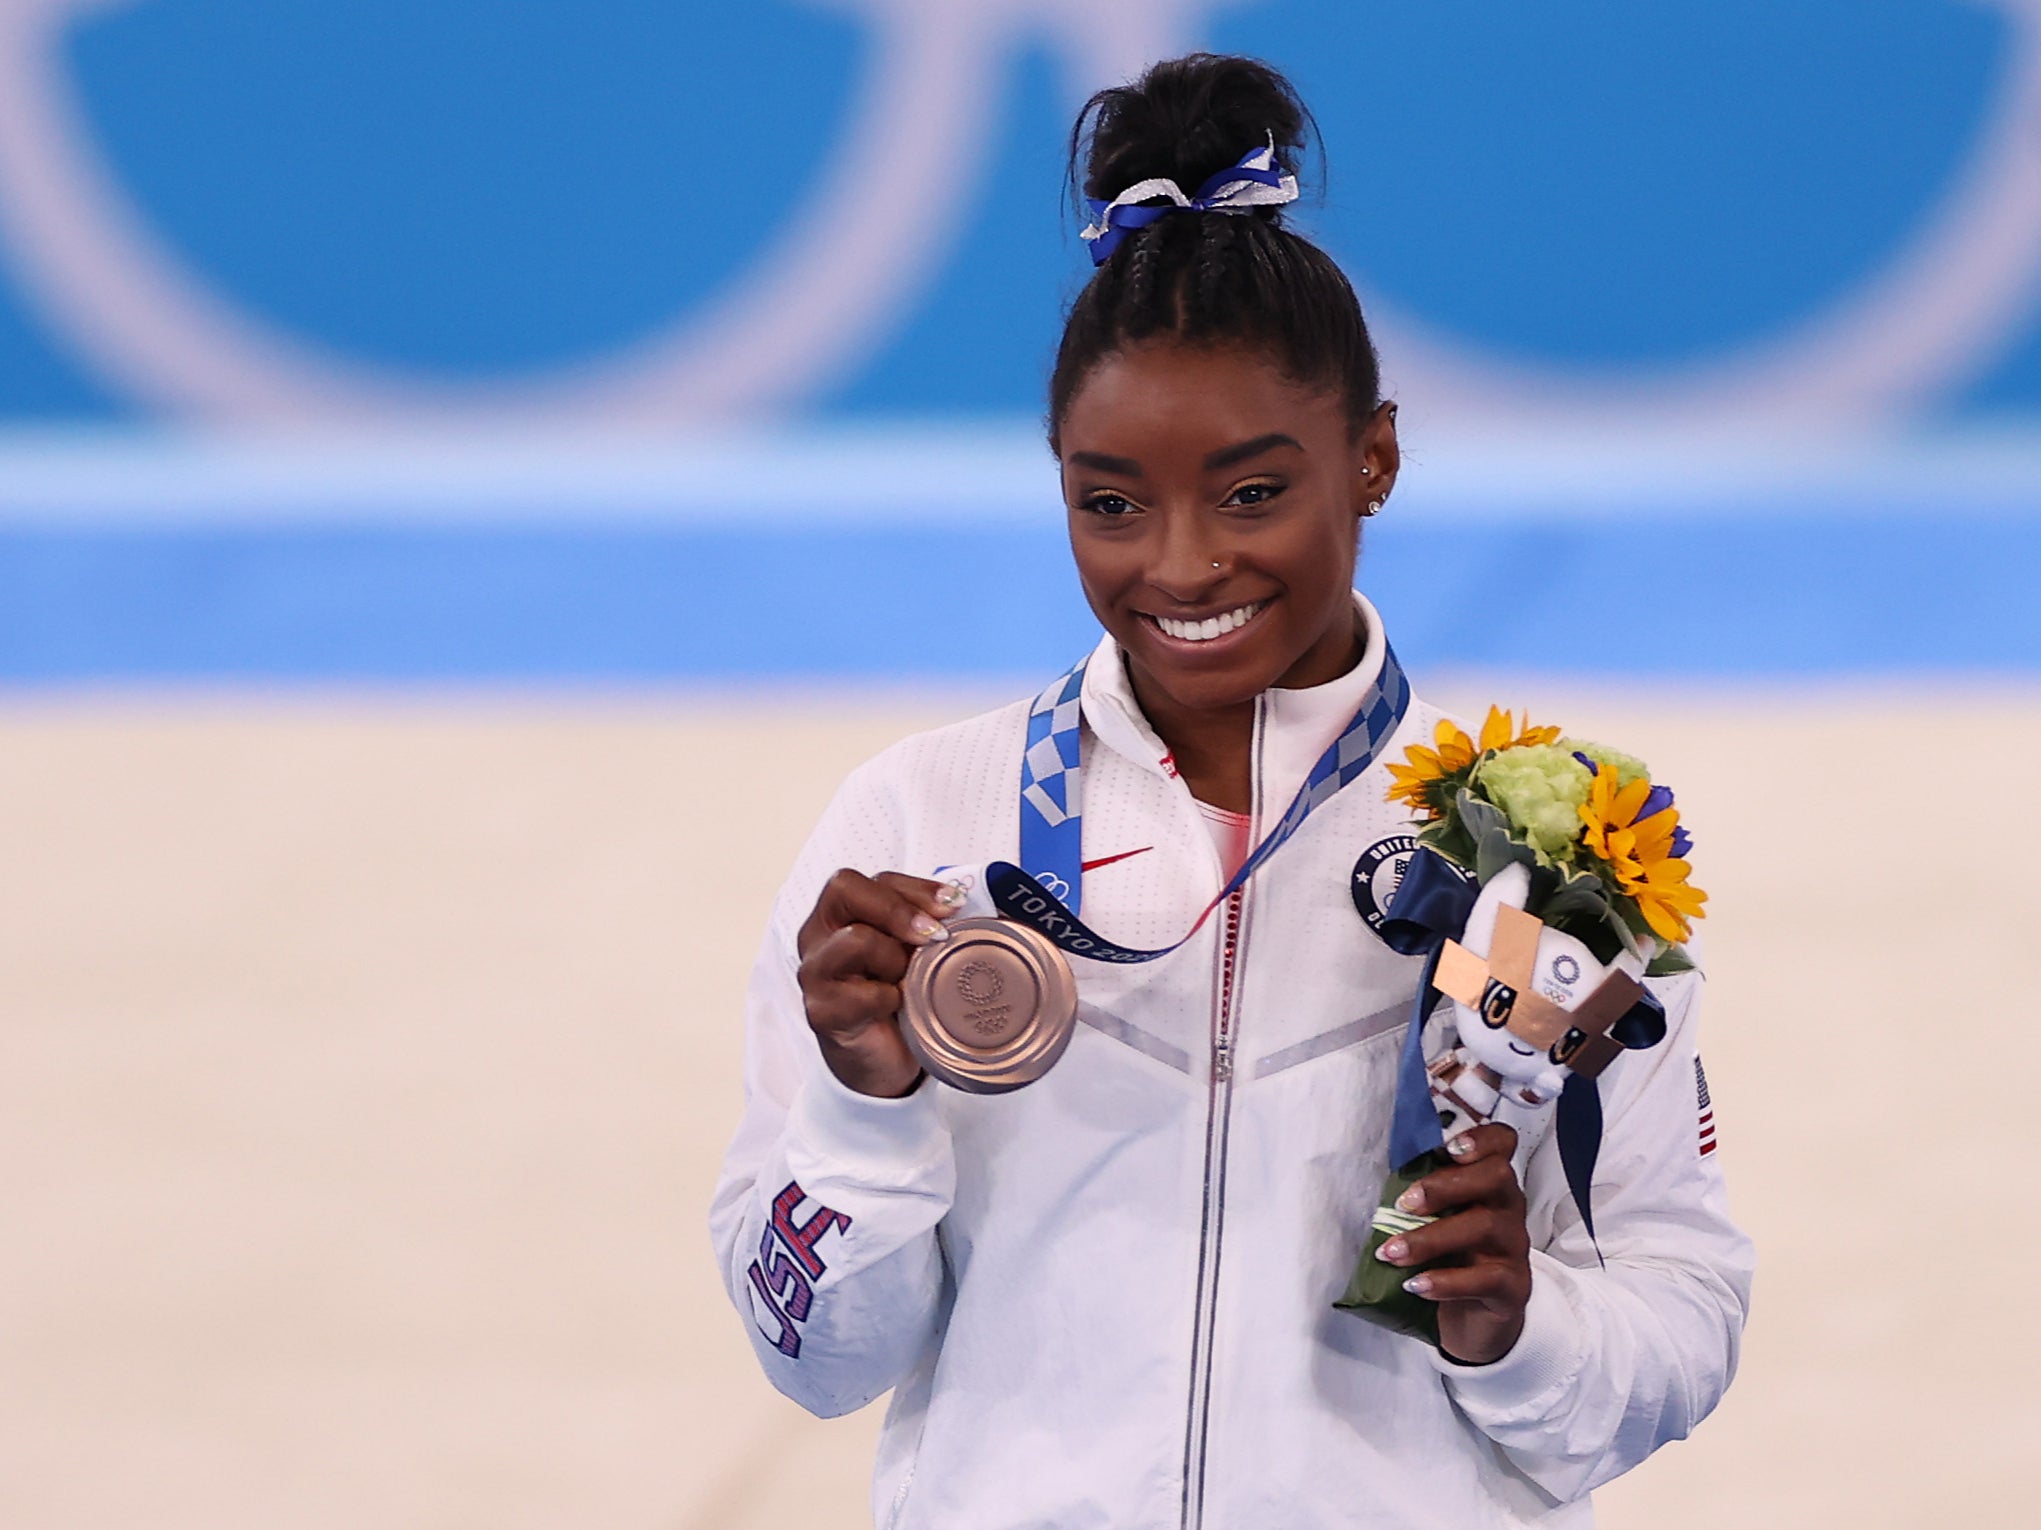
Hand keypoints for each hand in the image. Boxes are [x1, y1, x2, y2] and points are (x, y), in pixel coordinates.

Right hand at [796, 870, 964, 1098]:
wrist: (882, 1058)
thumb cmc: (897, 994)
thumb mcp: (914, 949)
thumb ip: (931, 922)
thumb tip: (983, 902)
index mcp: (839, 912)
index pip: (866, 877)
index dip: (912, 887)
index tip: (953, 905)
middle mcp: (818, 935)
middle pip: (845, 889)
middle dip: (900, 909)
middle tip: (936, 936)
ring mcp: (815, 973)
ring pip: (856, 939)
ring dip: (896, 959)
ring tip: (907, 980)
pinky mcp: (821, 1011)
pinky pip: (863, 994)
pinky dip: (891, 1000)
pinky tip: (899, 1008)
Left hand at [1373, 1123, 1531, 1364]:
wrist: (1471, 1318)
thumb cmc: (1446, 1257)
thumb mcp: (1432, 1219)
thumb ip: (1417, 1194)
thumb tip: (1363, 1174)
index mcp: (1487, 1181)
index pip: (1501, 1142)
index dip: (1480, 1137)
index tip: (1444, 1148)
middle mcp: (1507, 1207)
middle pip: (1496, 1175)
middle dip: (1445, 1185)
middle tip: (1403, 1204)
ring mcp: (1513, 1246)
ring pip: (1487, 1225)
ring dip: (1431, 1237)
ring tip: (1391, 1253)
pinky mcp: (1514, 1287)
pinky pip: (1488, 1278)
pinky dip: (1446, 1281)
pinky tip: (1415, 1285)